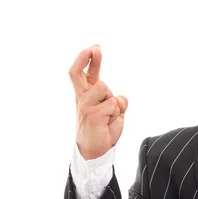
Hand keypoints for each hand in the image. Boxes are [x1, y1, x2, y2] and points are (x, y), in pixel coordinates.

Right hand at [69, 45, 127, 159]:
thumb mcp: (112, 111)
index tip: (94, 47)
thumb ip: (115, 101)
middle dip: (87, 58)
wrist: (96, 150)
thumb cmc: (103, 130)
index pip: (83, 74)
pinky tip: (108, 123)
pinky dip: (117, 113)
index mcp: (87, 96)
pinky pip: (113, 104)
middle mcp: (83, 98)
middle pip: (78, 73)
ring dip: (114, 100)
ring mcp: (85, 106)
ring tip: (109, 115)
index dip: (87, 60)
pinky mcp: (92, 114)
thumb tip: (120, 98)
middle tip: (95, 47)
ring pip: (105, 88)